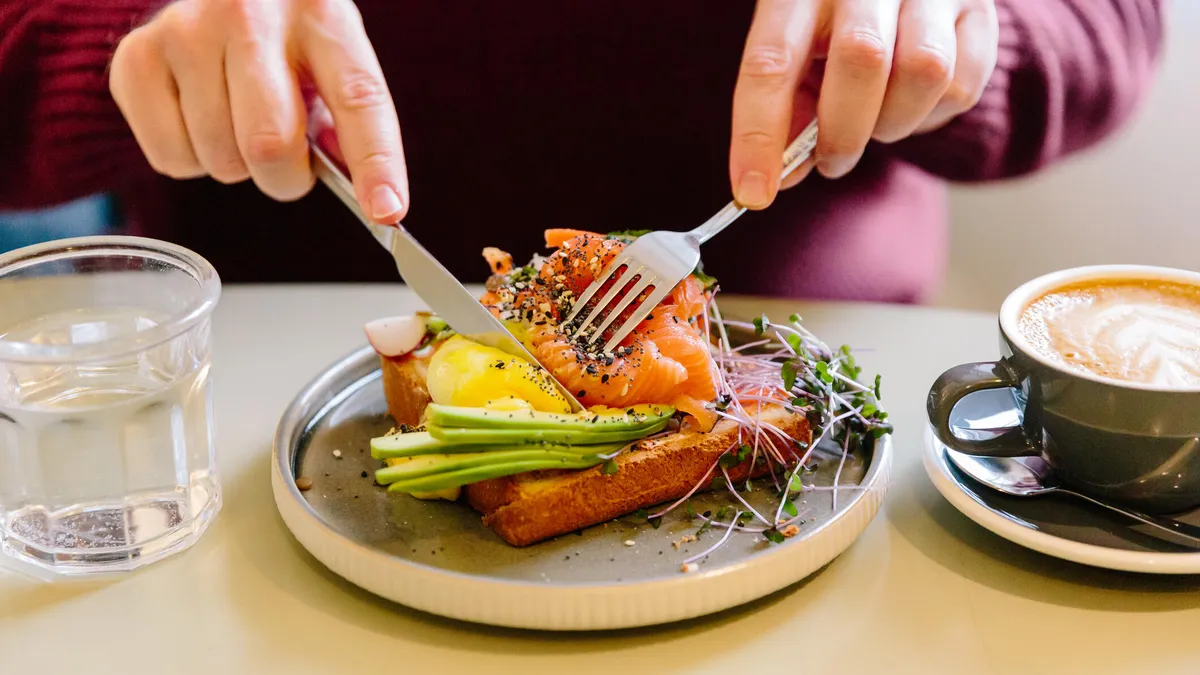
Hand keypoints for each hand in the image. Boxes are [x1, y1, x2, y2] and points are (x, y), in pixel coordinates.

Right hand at [109, 0, 408, 223]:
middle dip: (286, 177)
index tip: (385, 211)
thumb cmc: (288, 43)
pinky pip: (171, 158)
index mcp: (322, 16)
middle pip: (269, 144)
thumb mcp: (333, 64)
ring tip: (239, 123)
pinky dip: (192, 162)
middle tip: (287, 162)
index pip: (358, 99)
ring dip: (237, 166)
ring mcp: (186, 31)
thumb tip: (372, 197)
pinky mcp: (136, 57)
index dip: (375, 163)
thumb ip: (351, 128)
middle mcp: (250, 15)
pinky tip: (201, 120)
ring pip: (218, 158)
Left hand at [729, 0, 998, 207]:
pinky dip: (931, 116)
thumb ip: (787, 108)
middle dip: (841, 132)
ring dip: (893, 123)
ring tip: (876, 120)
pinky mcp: (979, 11)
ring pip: (923, 71)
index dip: (759, 135)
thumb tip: (780, 176)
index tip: (754, 193)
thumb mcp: (798, 51)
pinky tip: (911, 104)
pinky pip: (963, 85)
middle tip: (831, 161)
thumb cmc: (836, 25)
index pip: (771, 60)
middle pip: (861, 59)